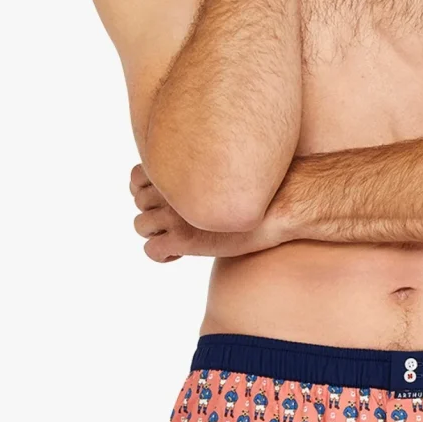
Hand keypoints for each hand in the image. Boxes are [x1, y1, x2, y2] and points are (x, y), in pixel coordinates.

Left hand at [129, 164, 294, 259]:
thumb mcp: (230, 166)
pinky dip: (162, 255)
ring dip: (156, 234)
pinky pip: (153, 251)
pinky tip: (180, 255)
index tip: (167, 201)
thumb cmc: (266, 185)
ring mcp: (175, 214)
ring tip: (179, 240)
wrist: (285, 202)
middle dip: (154, 213)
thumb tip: (207, 175)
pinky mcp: (184, 239)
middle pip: (138, 202)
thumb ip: (206, 170)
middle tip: (177, 222)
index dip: (147, 190)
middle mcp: (171, 188)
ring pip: (141, 226)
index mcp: (180, 166)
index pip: (137, 177)